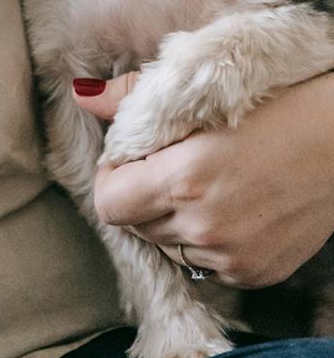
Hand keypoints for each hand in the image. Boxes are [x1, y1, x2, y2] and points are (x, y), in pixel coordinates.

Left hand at [72, 70, 333, 286]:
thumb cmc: (275, 98)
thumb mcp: (200, 85)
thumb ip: (132, 97)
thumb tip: (82, 97)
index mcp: (184, 178)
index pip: (109, 204)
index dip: (113, 178)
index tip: (131, 157)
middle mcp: (205, 228)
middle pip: (137, 226)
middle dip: (142, 196)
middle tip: (172, 163)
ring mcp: (234, 257)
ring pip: (170, 247)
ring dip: (173, 220)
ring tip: (206, 182)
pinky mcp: (258, 273)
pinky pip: (207, 264)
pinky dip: (208, 239)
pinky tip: (234, 204)